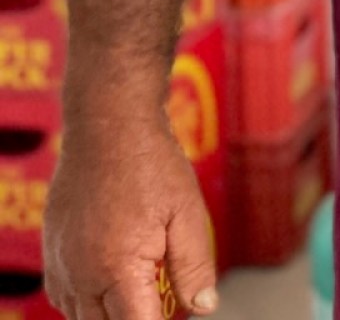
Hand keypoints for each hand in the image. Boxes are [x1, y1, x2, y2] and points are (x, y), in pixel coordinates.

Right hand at [43, 118, 218, 318]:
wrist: (109, 123)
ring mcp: (62, 264)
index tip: (169, 311)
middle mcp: (82, 274)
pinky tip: (110, 279)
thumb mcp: (187, 212)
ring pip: (81, 317)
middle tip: (159, 296)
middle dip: (135, 317)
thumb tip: (203, 308)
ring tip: (139, 286)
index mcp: (117, 268)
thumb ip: (194, 266)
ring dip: (109, 313)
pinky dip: (86, 300)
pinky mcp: (52, 251)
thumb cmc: (150, 162)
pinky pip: (64, 297)